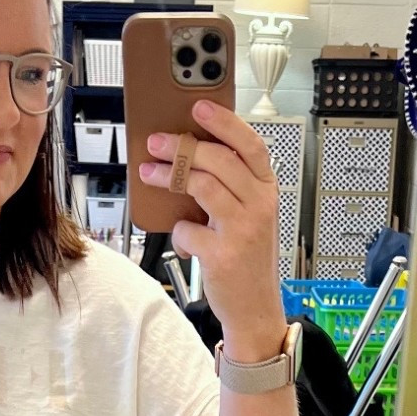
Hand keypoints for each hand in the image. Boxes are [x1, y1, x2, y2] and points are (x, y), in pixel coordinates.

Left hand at [140, 100, 285, 361]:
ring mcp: (243, 229)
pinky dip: (178, 231)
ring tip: (149, 173)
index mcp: (266, 190)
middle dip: (181, 146)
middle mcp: (259, 205)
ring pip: (201, 185)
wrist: (255, 308)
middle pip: (219, 160)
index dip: (224, 122)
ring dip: (168, 176)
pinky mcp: (222, 254)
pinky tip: (182, 238)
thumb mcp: (250, 216)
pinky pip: (188, 228)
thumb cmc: (247, 259)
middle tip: (156, 142)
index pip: (250, 144)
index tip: (199, 107)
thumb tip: (189, 156)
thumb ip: (231, 186)